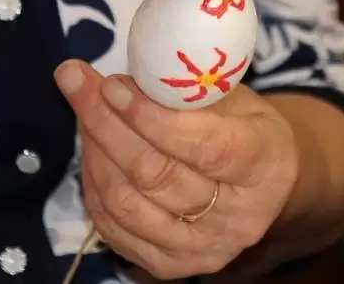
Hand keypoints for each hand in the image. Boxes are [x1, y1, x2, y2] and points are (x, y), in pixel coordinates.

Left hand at [55, 60, 299, 280]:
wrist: (258, 183)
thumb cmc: (245, 127)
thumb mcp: (234, 96)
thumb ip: (187, 91)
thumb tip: (123, 79)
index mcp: (264, 166)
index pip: (205, 148)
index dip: (151, 117)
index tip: (113, 84)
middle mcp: (237, 219)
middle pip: (157, 175)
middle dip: (108, 125)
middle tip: (79, 83)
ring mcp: (201, 249)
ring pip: (127, 202)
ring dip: (94, 150)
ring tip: (83, 107)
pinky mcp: (169, 265)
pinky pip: (113, 225)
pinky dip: (93, 181)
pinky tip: (91, 147)